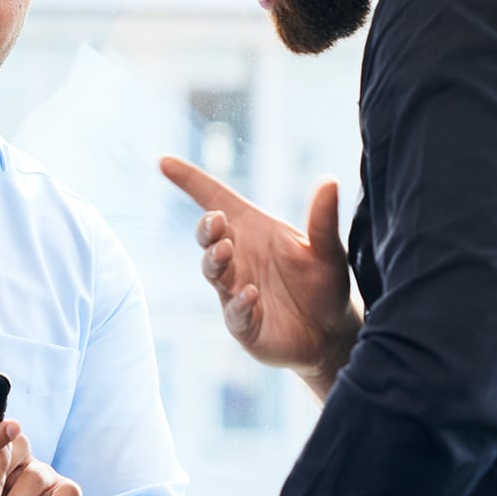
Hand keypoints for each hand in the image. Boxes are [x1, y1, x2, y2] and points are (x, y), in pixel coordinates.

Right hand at [160, 157, 361, 394]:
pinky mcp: (243, 324)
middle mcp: (238, 257)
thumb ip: (323, 219)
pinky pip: (234, 313)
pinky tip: (251, 295)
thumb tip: (330, 181)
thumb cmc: (323, 284)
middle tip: (217, 221)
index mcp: (253, 230)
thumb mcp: (328, 250)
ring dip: (215, 260)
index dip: (190, 181)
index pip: (216, 199)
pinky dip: (239, 303)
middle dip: (207, 228)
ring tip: (226, 251)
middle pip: (209, 236)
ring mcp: (235, 290)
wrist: (331, 333)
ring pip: (213, 272)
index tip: (165, 162)